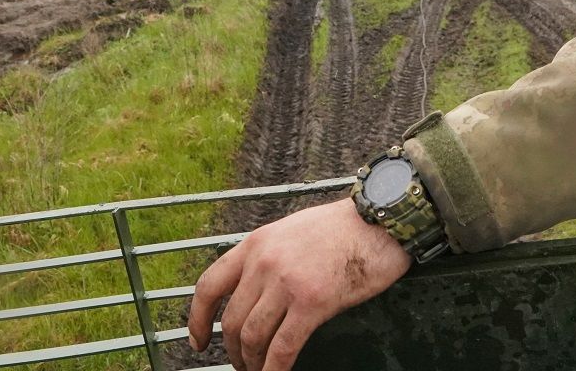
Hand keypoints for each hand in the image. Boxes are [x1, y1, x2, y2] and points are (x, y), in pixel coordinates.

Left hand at [187, 197, 411, 370]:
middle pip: (231, 320)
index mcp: (256, 243)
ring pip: (252, 338)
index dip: (196, 319)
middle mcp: (264, 262)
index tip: (197, 341)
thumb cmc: (344, 226)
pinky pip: (282, 348)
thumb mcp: (292, 230)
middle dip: (233, 351)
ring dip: (252, 364)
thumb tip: (256, 288)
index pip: (209, 285)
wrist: (379, 220)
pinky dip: (274, 370)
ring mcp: (286, 283)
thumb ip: (270, 255)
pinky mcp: (312, 302)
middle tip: (243, 365)